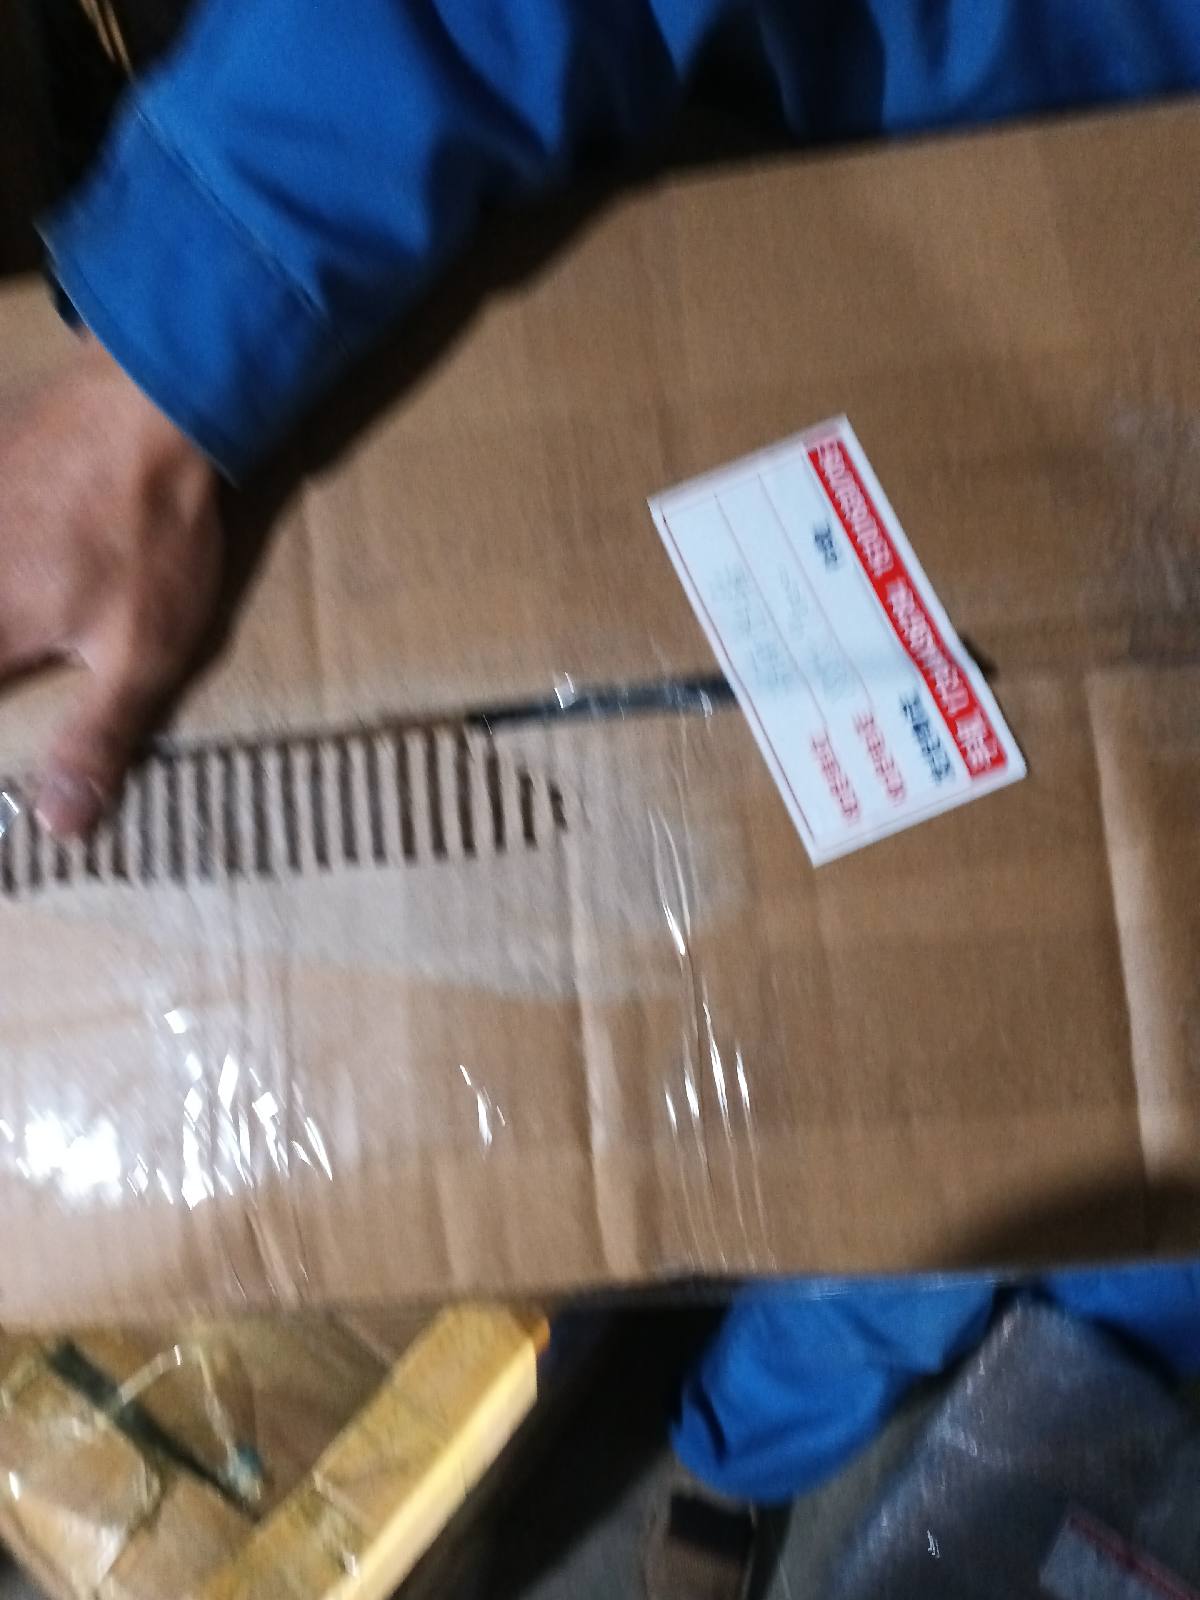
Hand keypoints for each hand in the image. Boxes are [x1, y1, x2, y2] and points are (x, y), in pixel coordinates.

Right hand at [0, 340, 221, 836]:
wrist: (148, 405)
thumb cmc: (151, 538)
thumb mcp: (144, 652)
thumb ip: (98, 737)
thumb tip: (59, 826)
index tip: (1, 769)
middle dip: (3, 659)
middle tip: (24, 660)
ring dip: (2, 617)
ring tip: (22, 631)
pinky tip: (17, 555)